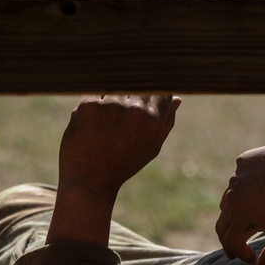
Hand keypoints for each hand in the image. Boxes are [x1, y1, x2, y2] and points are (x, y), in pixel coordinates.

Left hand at [47, 94, 180, 246]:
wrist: (89, 181)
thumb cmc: (123, 164)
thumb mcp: (151, 147)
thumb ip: (166, 122)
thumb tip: (177, 98)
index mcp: (153, 120)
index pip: (160, 88)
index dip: (153, 90)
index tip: (146, 97)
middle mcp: (133, 111)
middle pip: (137, 83)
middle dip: (131, 93)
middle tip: (120, 115)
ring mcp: (109, 106)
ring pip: (116, 86)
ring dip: (112, 98)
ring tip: (106, 124)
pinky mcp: (87, 105)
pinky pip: (95, 92)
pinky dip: (94, 103)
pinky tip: (92, 124)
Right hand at [215, 112, 264, 264]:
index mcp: (241, 215)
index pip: (229, 241)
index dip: (239, 253)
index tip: (252, 258)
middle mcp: (233, 196)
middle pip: (223, 223)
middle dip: (229, 239)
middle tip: (236, 249)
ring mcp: (236, 176)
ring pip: (228, 200)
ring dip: (234, 215)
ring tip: (247, 221)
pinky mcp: (244, 161)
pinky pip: (238, 180)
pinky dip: (244, 191)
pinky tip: (259, 192)